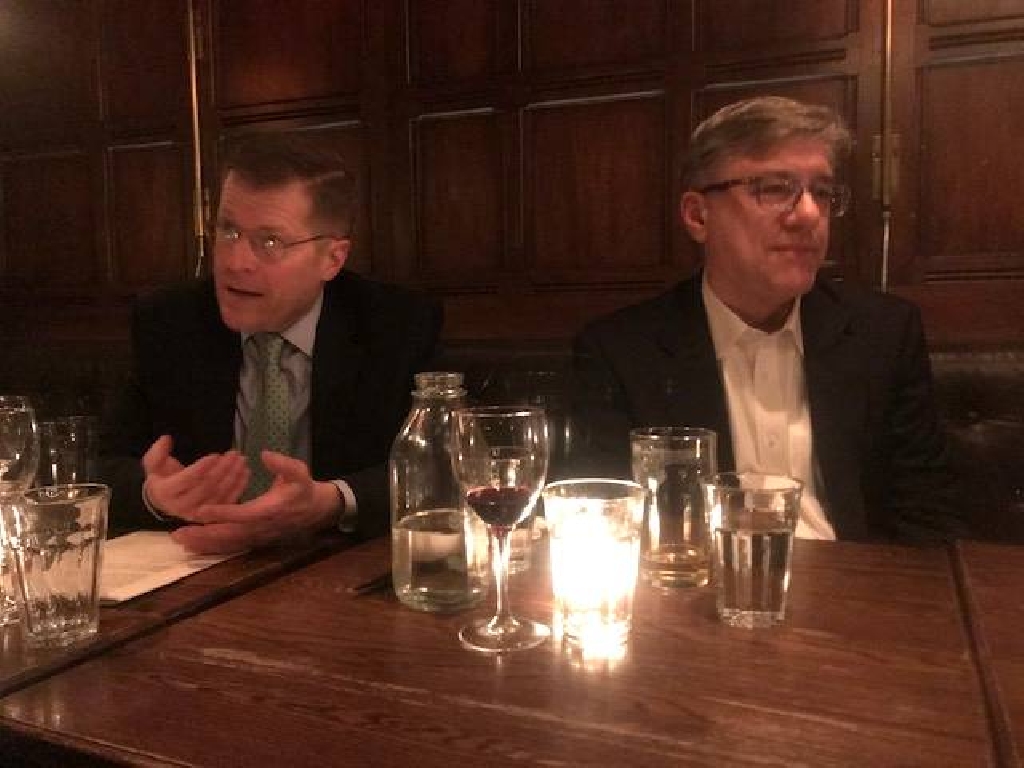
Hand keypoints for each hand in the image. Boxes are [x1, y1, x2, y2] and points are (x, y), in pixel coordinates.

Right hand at [142, 435, 249, 521]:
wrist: (166, 500)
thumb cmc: (162, 477)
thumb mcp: (153, 464)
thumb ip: (157, 452)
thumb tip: (166, 438)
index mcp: (166, 493)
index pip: (187, 480)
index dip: (202, 467)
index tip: (215, 454)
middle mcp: (182, 507)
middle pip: (206, 487)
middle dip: (222, 469)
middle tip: (233, 453)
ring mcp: (199, 513)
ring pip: (219, 494)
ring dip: (233, 476)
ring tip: (242, 460)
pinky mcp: (212, 516)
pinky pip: (228, 501)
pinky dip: (239, 486)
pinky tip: (245, 472)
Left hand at [170, 451, 341, 554]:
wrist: (315, 511)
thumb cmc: (304, 489)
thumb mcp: (299, 472)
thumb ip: (283, 464)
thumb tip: (265, 455)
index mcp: (269, 510)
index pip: (242, 514)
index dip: (221, 513)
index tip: (200, 510)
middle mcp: (260, 527)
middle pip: (228, 534)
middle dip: (203, 534)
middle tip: (178, 533)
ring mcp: (257, 536)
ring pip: (227, 543)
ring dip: (204, 543)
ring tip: (180, 540)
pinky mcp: (253, 540)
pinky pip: (230, 546)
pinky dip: (211, 547)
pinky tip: (194, 546)